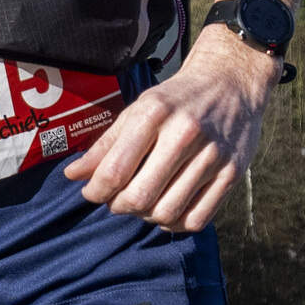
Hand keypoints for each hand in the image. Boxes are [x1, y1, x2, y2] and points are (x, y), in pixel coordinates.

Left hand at [65, 27, 276, 229]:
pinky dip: (176, 223)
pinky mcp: (232, 173)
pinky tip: (169, 208)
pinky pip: (196, 219)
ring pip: (167, 212)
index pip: (115, 170)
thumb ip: (106, 144)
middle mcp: (185, 133)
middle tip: (118, 199)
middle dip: (120, 206)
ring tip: (144, 202)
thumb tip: (73, 175)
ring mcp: (212, 155)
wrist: (232, 81)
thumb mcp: (139, 109)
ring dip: (146, 216)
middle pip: (139, 197)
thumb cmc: (178, 98)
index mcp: (155, 113)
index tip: (92, 192)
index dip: (95, 191)